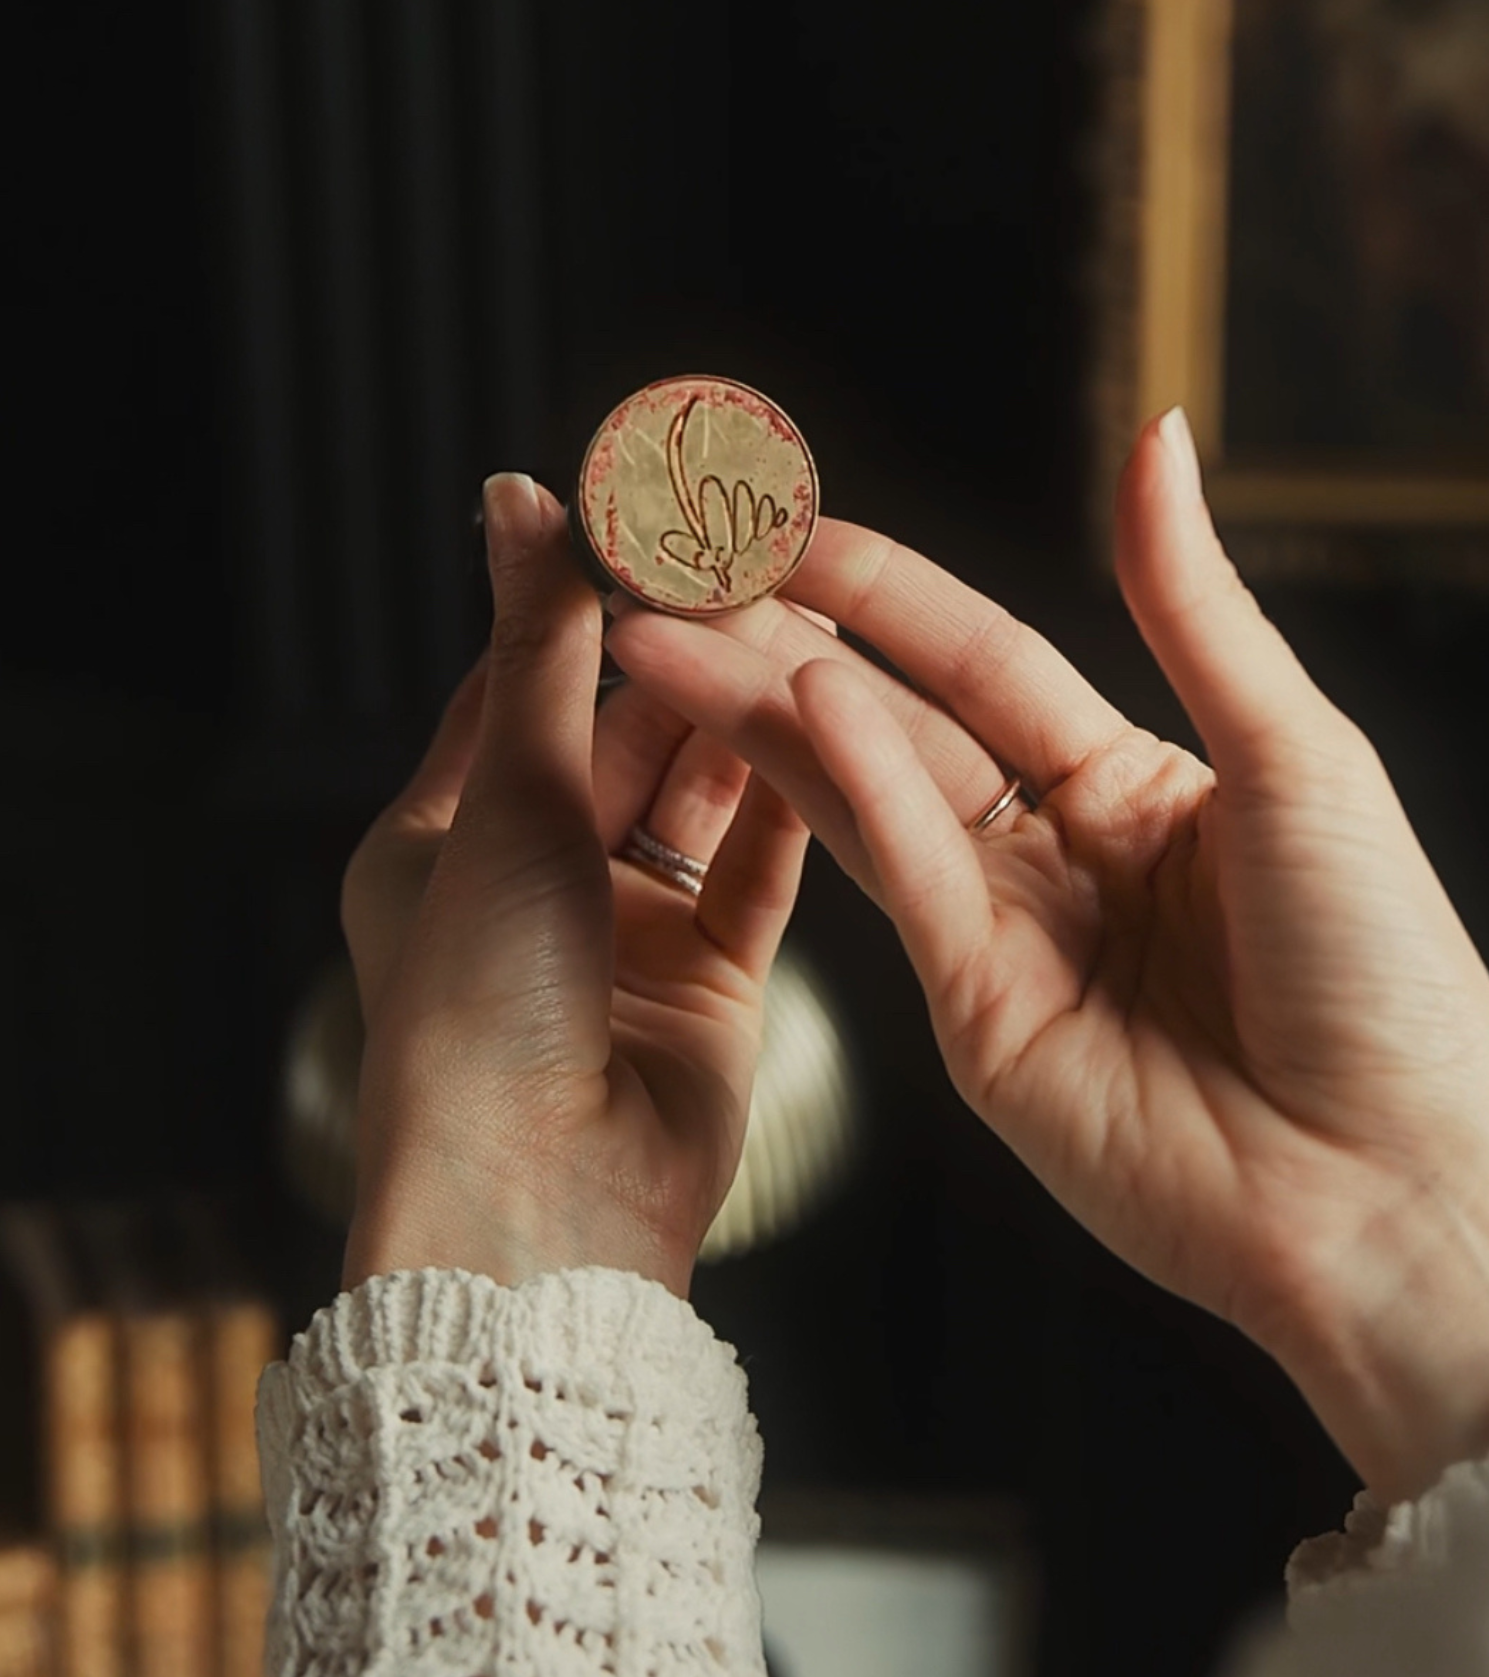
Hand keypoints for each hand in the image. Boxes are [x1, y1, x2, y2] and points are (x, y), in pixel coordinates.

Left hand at [339, 473, 807, 1297]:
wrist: (542, 1204)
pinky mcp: (713, 984)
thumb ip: (534, 649)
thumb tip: (515, 494)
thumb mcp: (504, 801)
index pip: (520, 683)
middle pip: (626, 736)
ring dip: (749, 723)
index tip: (649, 520)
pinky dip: (795, 809)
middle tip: (758, 565)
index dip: (585, 601)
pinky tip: (834, 731)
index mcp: (444, 837)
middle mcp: (537, 881)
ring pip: (703, 798)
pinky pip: (761, 873)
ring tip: (810, 628)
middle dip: (689, 656)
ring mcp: (628, 934)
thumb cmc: (475, 1010)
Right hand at [607, 409, 1488, 1498]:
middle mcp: (1059, 854)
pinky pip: (908, 880)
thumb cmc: (1388, 974)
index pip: (984, 657)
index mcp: (1138, 784)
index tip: (787, 524)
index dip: (885, 589)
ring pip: (868, 795)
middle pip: (900, 721)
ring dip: (770, 710)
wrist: (1393, 1193)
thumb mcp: (1299, 756)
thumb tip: (1157, 435)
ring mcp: (1007, 939)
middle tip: (678, 572)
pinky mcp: (976, 1021)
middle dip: (785, 644)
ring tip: (668, 634)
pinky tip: (803, 705)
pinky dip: (855, 791)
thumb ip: (1195, 603)